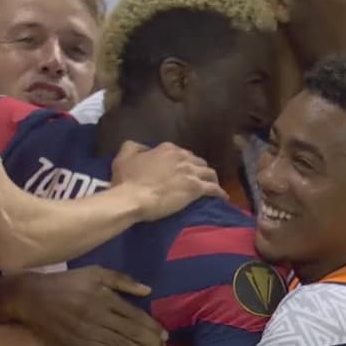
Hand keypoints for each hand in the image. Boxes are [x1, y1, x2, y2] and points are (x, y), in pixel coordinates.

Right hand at [6, 266, 166, 345]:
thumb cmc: (66, 284)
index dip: (152, 328)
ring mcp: (87, 331)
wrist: (32, 298)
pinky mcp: (76, 343)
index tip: (163, 336)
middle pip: (131, 333)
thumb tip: (147, 291)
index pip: (135, 316)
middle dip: (150, 344)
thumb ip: (122, 280)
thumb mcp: (94, 273)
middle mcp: (99, 315)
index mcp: (104, 296)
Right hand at [111, 141, 225, 221]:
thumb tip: (143, 147)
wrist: (133, 198)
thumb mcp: (123, 157)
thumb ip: (133, 147)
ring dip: (211, 179)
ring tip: (211, 186)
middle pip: (197, 161)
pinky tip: (222, 197)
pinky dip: (220, 192)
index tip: (180, 170)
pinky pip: (214, 189)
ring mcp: (190, 171)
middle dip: (198, 169)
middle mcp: (181, 156)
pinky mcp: (196, 188)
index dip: (182, 162)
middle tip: (196, 178)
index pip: (181, 153)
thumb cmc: (126, 180)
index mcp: (166, 149)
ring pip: (209, 172)